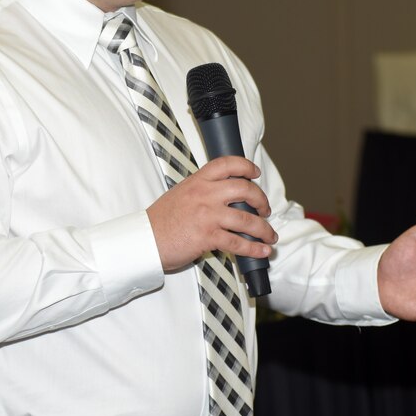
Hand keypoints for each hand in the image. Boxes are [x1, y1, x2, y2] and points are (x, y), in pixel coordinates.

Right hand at [146, 156, 276, 271]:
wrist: (145, 241)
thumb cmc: (160, 221)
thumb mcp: (180, 195)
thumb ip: (202, 192)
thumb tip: (225, 198)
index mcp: (197, 181)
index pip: (226, 164)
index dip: (246, 166)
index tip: (255, 172)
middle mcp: (204, 194)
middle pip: (245, 189)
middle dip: (261, 200)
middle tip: (265, 209)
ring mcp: (208, 215)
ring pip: (247, 218)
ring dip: (264, 229)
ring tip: (270, 236)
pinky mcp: (208, 236)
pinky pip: (239, 242)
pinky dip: (255, 248)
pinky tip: (262, 251)